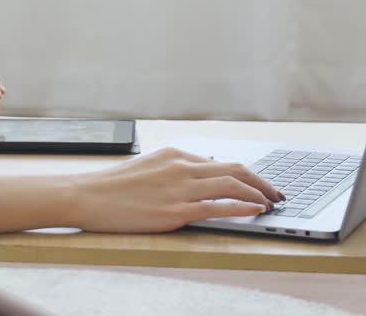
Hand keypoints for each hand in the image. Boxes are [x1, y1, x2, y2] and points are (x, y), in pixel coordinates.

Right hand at [68, 147, 285, 231]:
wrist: (87, 196)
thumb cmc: (114, 186)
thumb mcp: (148, 168)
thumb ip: (175, 170)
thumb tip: (201, 175)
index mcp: (175, 155)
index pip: (220, 163)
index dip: (246, 175)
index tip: (260, 185)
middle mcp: (181, 167)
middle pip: (235, 168)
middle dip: (262, 181)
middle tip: (278, 192)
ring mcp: (179, 189)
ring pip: (231, 185)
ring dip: (258, 194)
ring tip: (272, 204)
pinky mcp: (175, 211)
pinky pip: (217, 207)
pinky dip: (242, 207)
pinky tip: (256, 210)